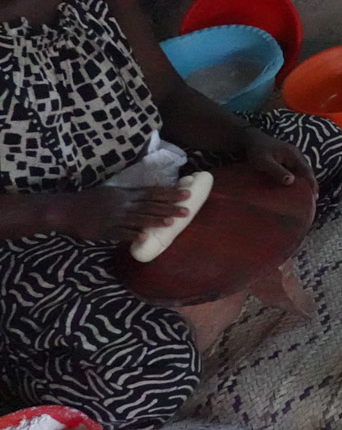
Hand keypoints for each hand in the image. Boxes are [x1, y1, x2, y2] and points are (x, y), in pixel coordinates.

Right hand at [48, 186, 191, 242]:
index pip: (151, 192)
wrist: (65, 210)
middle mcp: (122, 203)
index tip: (186, 193)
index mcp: (124, 194)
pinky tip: (144, 237)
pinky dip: (132, 235)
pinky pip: (120, 233)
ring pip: (138, 218)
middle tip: (187, 209)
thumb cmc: (89, 201)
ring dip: (155, 221)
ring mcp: (113, 217)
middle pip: (149, 205)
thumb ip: (129, 195)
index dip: (169, 193)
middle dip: (169, 207)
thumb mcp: (111, 193)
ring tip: (171, 222)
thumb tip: (149, 195)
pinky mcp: (104, 230)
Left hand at [239, 128, 316, 191]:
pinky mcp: (288, 159)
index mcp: (293, 154)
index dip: (312, 183)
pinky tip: (295, 186)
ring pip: (302, 171)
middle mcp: (296, 155)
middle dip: (311, 184)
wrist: (251, 139)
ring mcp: (293, 156)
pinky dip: (298, 179)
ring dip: (305, 182)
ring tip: (306, 196)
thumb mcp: (265, 162)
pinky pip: (296, 170)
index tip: (315, 196)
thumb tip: (291, 181)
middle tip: (312, 199)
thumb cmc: (257, 151)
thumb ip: (277, 171)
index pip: (307, 170)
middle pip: (307, 171)